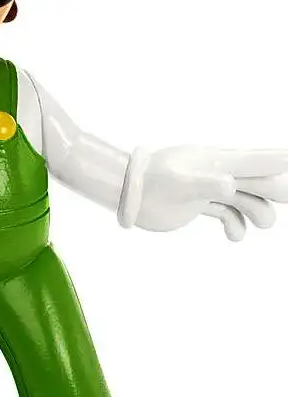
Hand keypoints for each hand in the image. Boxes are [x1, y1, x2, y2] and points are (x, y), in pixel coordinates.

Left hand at [119, 146, 287, 240]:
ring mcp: (207, 188)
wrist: (125, 194)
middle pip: (256, 179)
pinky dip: (235, 225)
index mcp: (214, 161)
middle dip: (273, 189)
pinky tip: (233, 236)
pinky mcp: (197, 203)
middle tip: (284, 196)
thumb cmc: (148, 182)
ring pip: (245, 198)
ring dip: (258, 212)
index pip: (253, 160)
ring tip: (260, 225)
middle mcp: (215, 172)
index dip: (277, 160)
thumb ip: (205, 184)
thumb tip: (231, 186)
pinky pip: (227, 213)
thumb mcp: (177, 184)